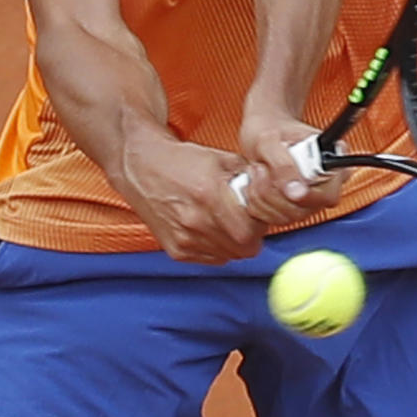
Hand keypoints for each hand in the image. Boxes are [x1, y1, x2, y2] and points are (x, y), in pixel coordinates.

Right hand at [112, 128, 264, 263]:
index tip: (257, 212)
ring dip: (233, 242)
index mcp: (210, 195)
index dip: (260, 223)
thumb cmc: (183, 160)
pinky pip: (210, 258)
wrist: (141, 168)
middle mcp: (196, 221)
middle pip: (244, 248)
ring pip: (229, 255)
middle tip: (245, 218)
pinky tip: (209, 226)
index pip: (252, 231)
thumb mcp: (221, 159)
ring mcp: (184, 239)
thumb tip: (274, 194)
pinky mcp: (175, 250)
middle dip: (251, 235)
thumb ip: (250, 179)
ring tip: (226, 220)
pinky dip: (216, 246)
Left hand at [237, 107, 348, 224]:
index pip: (329, 194)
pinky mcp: (288, 210)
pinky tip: (254, 183)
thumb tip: (296, 192)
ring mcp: (307, 201)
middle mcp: (323, 186)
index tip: (288, 188)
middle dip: (274, 192)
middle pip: (305, 210)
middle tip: (261, 168)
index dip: (308, 195)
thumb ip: (283, 165)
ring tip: (256, 170)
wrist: (260, 132)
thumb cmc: (270, 130)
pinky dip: (256, 203)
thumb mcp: (270, 141)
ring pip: (286, 217)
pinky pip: (272, 220)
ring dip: (262, 196)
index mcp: (330, 164)